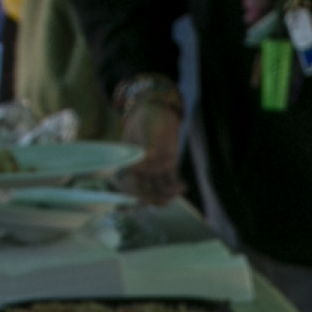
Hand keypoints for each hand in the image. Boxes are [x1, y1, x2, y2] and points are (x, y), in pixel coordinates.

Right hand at [118, 89, 185, 204]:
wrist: (159, 110)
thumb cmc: (146, 118)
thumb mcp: (141, 133)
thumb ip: (142, 150)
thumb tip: (140, 165)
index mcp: (129, 164)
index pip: (128, 185)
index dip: (134, 196)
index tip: (142, 201)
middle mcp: (141, 170)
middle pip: (145, 192)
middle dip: (154, 199)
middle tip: (164, 200)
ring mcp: (155, 169)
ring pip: (159, 189)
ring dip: (167, 195)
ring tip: (177, 191)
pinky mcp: (168, 166)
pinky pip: (171, 181)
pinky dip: (177, 187)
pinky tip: (183, 186)